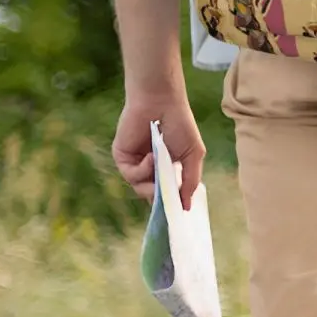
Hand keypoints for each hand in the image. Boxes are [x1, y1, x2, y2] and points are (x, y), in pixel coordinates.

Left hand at [112, 93, 204, 211]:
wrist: (161, 103)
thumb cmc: (181, 124)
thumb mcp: (193, 154)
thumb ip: (190, 181)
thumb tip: (187, 206)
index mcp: (167, 167)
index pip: (166, 192)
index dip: (170, 203)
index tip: (176, 214)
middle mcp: (150, 168)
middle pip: (152, 195)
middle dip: (160, 198)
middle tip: (168, 199)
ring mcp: (135, 163)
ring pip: (140, 188)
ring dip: (151, 182)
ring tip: (161, 167)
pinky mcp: (122, 158)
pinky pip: (131, 175)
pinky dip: (142, 170)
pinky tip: (151, 156)